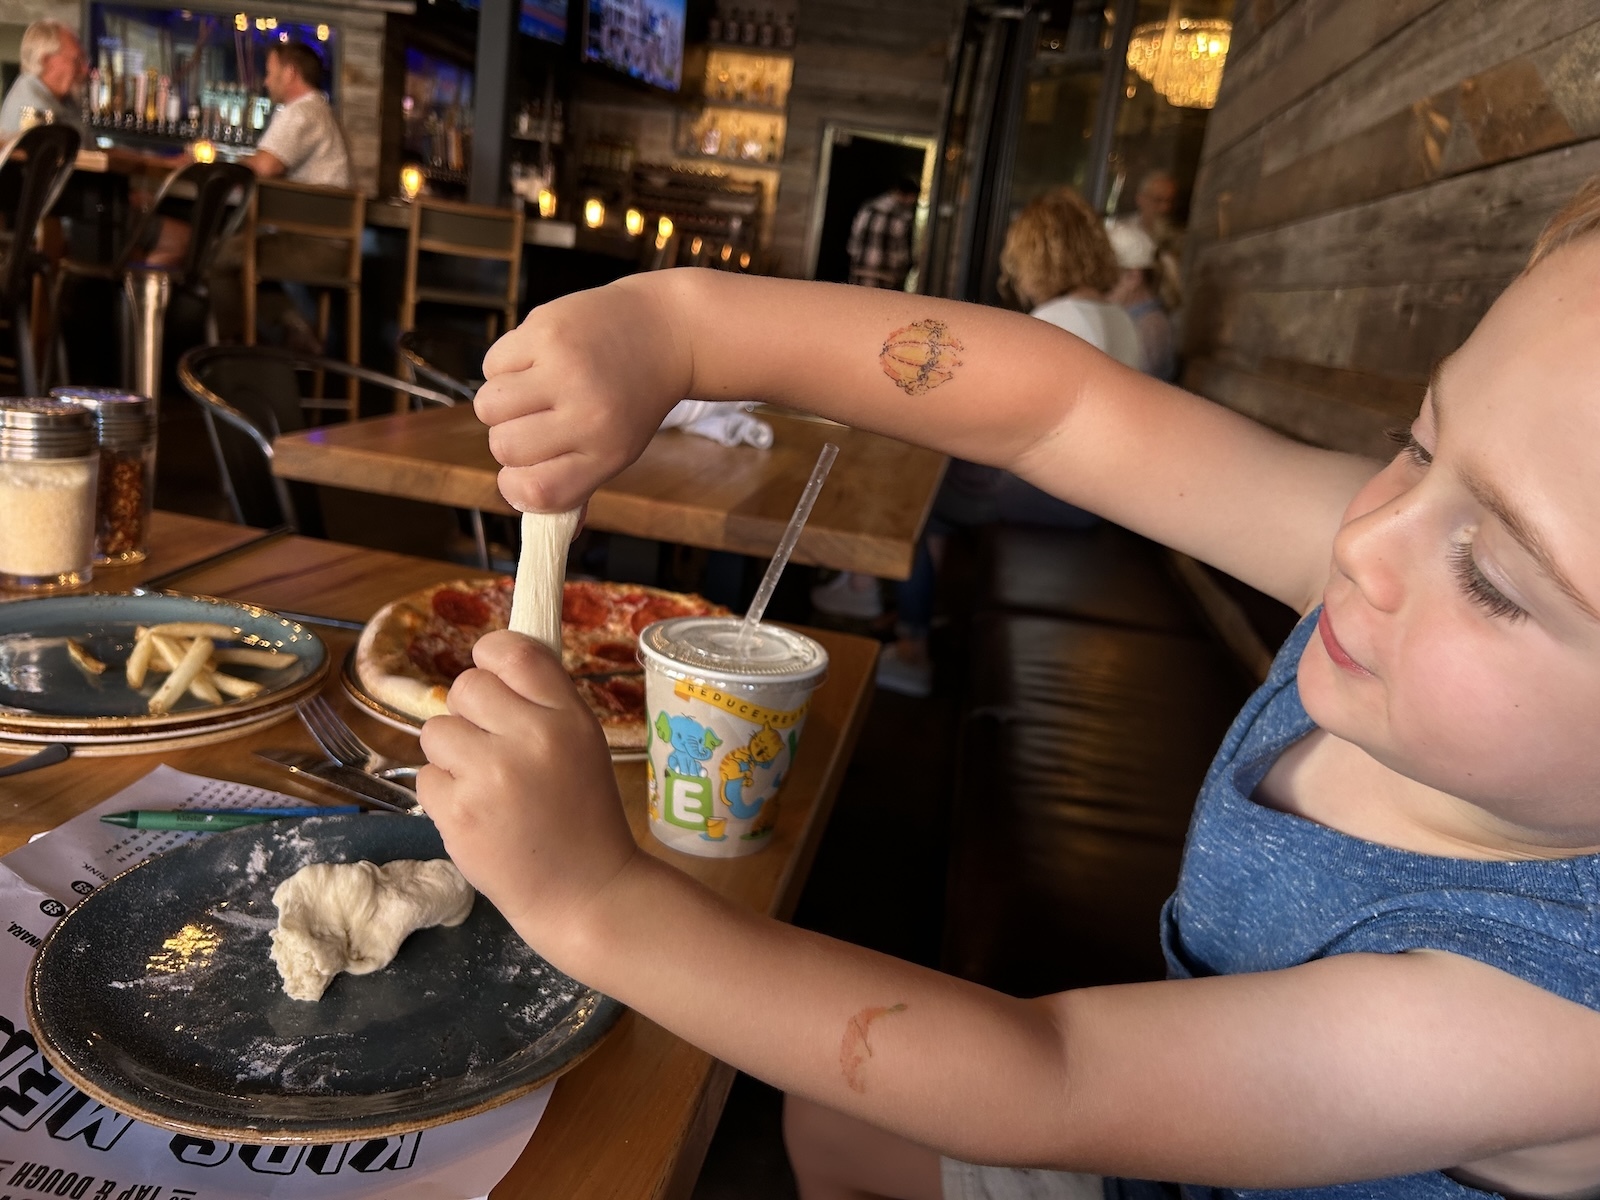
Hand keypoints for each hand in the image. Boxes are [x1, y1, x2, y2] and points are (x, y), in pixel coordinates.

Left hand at [417, 630, 638, 955]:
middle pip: (465, 686)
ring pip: (436, 730)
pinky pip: (426, 777)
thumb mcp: (584, 743)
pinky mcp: (457, 813)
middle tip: (492, 746)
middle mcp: (530, 739)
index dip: (491, 656)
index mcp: (568, 717)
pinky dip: (444, 794)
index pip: (513, 651)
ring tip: (485, 784)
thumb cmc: (583, 814)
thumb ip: (543, 702)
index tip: (491, 675)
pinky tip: (477, 814)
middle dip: (470, 712)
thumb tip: (492, 660)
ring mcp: (489, 776)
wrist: (584, 891)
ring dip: (452, 754)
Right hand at [477, 273, 693, 511]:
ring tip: (531, 392)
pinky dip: (503, 368)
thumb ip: (577, 487)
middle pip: (503, 447)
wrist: (662, 330)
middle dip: (508, 440)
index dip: (515, 488)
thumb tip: (552, 533)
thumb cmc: (630, 400)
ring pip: (488, 406)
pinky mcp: (545, 330)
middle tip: (535, 422)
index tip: (521, 473)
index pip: (536, 492)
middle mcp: (587, 412)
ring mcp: (564, 368)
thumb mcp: (617, 449)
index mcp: (606, 451)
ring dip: (501, 405)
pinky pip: (491, 365)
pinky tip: (535, 361)